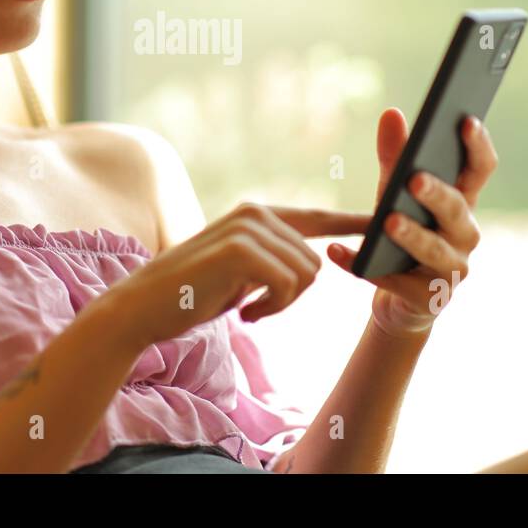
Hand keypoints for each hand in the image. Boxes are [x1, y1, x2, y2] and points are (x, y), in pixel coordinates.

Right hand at [101, 202, 371, 349]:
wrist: (145, 307)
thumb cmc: (193, 294)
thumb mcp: (242, 273)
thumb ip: (274, 259)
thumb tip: (313, 263)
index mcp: (258, 215)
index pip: (317, 218)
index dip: (352, 222)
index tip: (381, 222)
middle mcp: (256, 213)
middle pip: (315, 263)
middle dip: (292, 296)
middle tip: (254, 307)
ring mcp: (248, 227)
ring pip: (305, 275)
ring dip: (280, 304)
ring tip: (245, 307)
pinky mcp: (241, 249)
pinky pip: (289, 285)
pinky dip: (271, 308)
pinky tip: (242, 314)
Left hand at [326, 108, 497, 339]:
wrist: (401, 298)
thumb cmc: (404, 233)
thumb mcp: (395, 192)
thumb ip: (395, 156)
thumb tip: (391, 113)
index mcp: (464, 202)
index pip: (481, 170)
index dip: (478, 146)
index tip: (466, 121)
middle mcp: (466, 234)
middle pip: (457, 210)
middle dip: (437, 194)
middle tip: (414, 179)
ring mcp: (453, 269)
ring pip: (434, 250)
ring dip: (411, 236)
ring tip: (385, 222)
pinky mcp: (429, 298)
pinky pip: (396, 282)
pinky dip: (365, 267)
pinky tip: (338, 254)